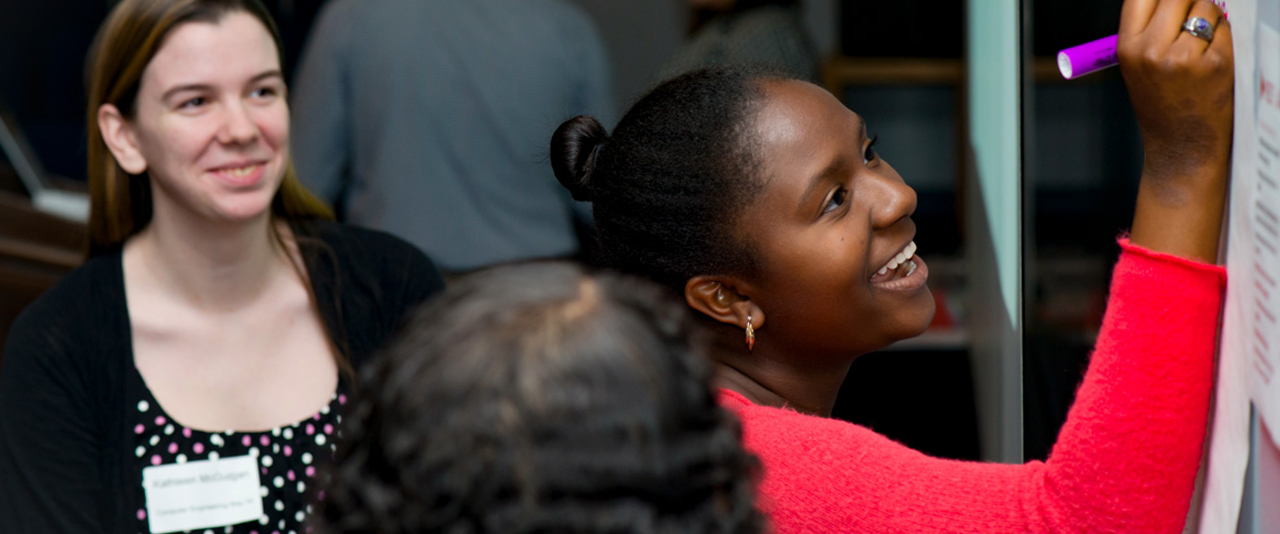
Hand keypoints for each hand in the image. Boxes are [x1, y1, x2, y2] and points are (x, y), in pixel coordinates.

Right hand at [1119, 0, 1233, 262]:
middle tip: (1190, 21)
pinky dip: (1224, 38)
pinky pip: (1224, 29)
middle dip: (1188, 2)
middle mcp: (1151, 51)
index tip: (1171, 3)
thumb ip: (1150, 30)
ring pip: (1205, 6)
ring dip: (1209, 18)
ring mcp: (1184, 57)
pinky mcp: (1216, 63)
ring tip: (1201, 46)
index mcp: (1127, 49)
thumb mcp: (1138, 68)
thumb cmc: (1162, 106)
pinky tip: (1213, 61)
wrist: (1182, 149)